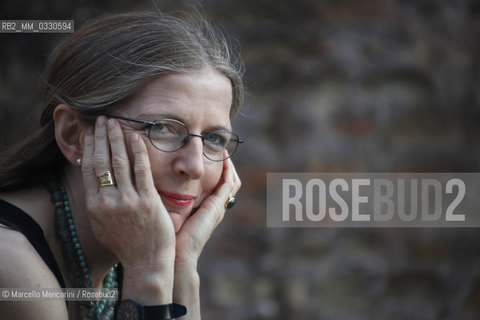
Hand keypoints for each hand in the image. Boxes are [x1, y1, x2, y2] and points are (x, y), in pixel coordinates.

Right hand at [81, 116, 175, 269]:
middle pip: (101, 160)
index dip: (89, 147)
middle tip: (102, 119)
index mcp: (95, 206)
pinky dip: (138, 151)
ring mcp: (128, 200)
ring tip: (116, 121)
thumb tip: (97, 181)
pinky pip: (141, 169)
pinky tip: (136, 137)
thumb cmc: (126, 244)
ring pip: (119, 161)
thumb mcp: (103, 225)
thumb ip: (99, 202)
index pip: (89, 168)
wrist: (145, 262)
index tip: (91, 133)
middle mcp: (108, 201)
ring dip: (117, 138)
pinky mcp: (147, 200)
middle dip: (101, 136)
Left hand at [174, 156, 240, 265]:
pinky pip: (228, 183)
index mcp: (206, 209)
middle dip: (226, 165)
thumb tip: (154, 188)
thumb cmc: (169, 239)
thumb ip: (169, 204)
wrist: (176, 255)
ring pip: (231, 180)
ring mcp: (218, 207)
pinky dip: (228, 170)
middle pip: (229, 181)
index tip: (208, 154)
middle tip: (218, 148)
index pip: (218, 185)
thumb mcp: (170, 216)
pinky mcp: (217, 206)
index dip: (217, 170)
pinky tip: (223, 158)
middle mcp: (215, 207)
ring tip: (222, 150)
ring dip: (228, 164)